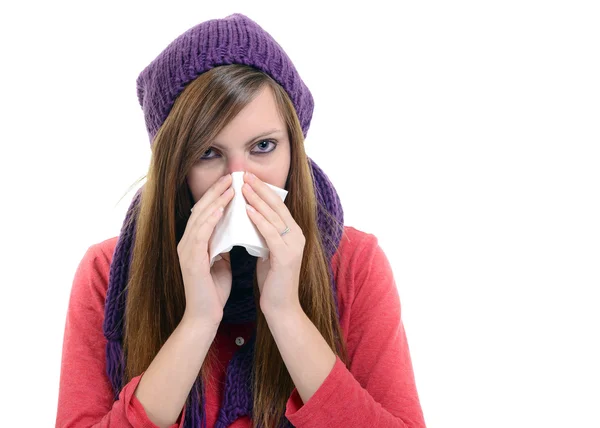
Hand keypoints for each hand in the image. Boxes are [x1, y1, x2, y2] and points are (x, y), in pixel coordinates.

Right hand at [177, 173, 233, 325]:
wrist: (205, 316)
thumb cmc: (214, 290)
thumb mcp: (221, 261)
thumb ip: (222, 245)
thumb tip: (233, 230)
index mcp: (194, 242)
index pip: (205, 212)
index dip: (217, 195)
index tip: (233, 182)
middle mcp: (187, 242)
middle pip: (201, 209)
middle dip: (217, 191)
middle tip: (232, 175)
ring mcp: (187, 250)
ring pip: (200, 218)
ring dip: (216, 200)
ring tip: (230, 186)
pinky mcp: (191, 260)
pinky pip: (200, 234)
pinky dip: (210, 219)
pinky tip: (221, 208)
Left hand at [242, 171, 304, 313]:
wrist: (281, 307)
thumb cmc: (273, 281)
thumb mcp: (268, 252)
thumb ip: (264, 236)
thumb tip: (250, 219)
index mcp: (294, 234)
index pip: (278, 206)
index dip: (264, 191)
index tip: (249, 178)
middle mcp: (298, 236)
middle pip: (278, 206)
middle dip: (260, 189)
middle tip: (245, 175)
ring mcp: (294, 246)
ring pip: (274, 217)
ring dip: (257, 200)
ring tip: (243, 187)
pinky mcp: (286, 256)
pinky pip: (270, 233)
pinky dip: (258, 220)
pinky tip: (246, 210)